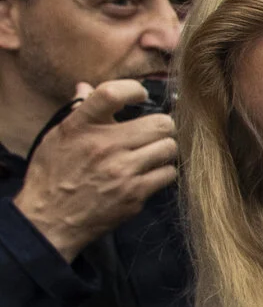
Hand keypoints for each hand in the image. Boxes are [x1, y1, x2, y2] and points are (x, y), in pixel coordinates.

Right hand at [12, 80, 176, 261]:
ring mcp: (122, 171)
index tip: (140, 96)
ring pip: (169, 148)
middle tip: (153, 132)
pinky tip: (150, 173)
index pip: (113, 93)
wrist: (50, 219)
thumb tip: (86, 88)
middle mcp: (104, 146)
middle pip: (160, 123)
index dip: (135, 90)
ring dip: (164, 149)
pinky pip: (168, 173)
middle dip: (161, 126)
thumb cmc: (53, 175)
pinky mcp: (135, 194)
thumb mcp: (56, 137)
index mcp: (81, 126)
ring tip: (151, 153)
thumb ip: (77, 111)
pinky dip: (163, 172)